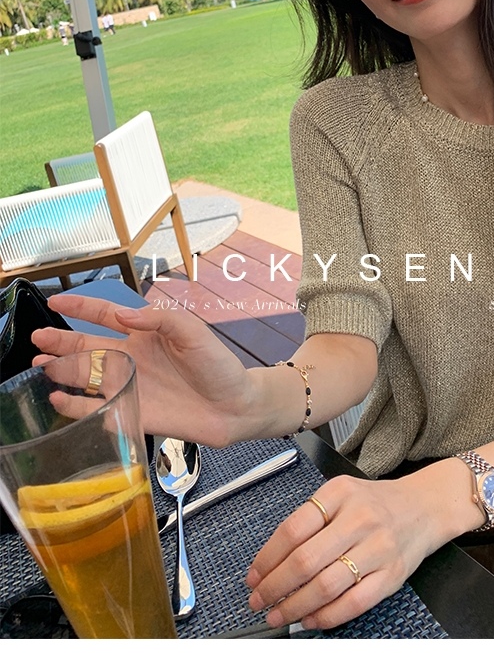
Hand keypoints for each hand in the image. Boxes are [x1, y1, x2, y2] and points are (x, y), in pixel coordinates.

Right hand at [32, 293, 253, 446]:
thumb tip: (123, 313)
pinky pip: (96, 410)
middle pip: (85, 347)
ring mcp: (127, 387)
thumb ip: (160, 319)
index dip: (80, 308)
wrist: (235, 406)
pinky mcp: (129, 414)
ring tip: (37, 367)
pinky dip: (74, 407)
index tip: (56, 301)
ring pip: (84, 377)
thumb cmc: (217, 365)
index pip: (104, 316)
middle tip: (35, 338)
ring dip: (60, 371)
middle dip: (59, 342)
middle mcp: (130, 360)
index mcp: (143, 335)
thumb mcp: (193, 332)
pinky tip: (58, 399)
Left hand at [245, 472, 448, 630]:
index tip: (254, 576)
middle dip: (275, 587)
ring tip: (278, 615)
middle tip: (259, 600)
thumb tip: (271, 561)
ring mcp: (378, 547)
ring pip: (326, 585)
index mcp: (340, 493)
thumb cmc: (376, 503)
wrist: (424, 506)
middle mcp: (359, 518)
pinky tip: (310, 619)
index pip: (293, 529)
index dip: (267, 558)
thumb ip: (310, 519)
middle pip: (305, 560)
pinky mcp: (392, 574)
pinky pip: (353, 602)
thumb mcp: (341, 494)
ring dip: (295, 606)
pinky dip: (326, 616)